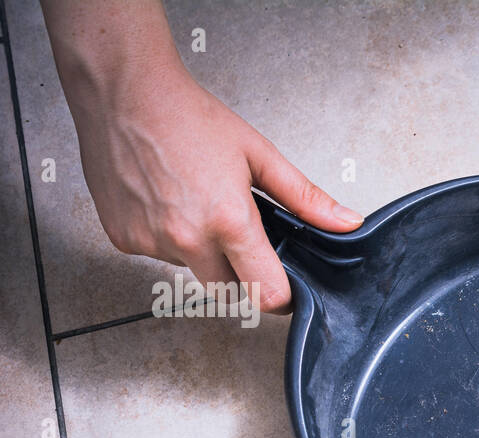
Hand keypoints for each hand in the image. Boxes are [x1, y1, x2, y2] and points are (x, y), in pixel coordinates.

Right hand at [42, 0, 361, 312]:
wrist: (122, 91)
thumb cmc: (186, 116)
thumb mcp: (259, 155)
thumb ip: (306, 198)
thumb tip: (347, 223)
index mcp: (227, 220)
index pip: (265, 295)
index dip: (281, 296)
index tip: (285, 285)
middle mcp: (186, 238)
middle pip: (229, 292)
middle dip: (243, 276)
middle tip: (242, 239)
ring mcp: (150, 241)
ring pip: (193, 272)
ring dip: (203, 254)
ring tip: (199, 205)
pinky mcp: (123, 239)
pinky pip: (160, 256)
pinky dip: (169, 240)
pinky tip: (169, 203)